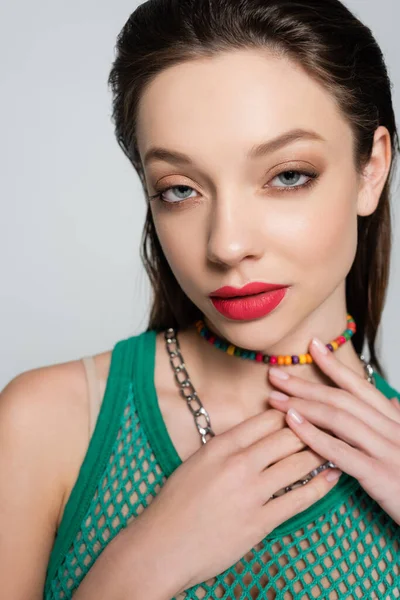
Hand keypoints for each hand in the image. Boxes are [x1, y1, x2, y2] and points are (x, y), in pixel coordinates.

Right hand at [125, 406, 340, 593]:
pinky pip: (299, 499)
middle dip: (311, 429)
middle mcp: (238, 463)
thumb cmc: (174, 504)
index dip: (290, 412)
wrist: (161, 546)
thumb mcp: (196, 462)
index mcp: (220, 445)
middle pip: (288, 436)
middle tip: (326, 427)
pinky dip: (320, 486)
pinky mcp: (259, 522)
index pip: (266, 418)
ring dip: (319, 454)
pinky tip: (331, 477)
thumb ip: (226, 446)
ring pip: (298, 463)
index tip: (303, 412)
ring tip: (334, 447)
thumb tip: (255, 436)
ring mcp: (250, 493)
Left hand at [267, 336, 399, 524]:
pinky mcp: (380, 475)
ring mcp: (387, 451)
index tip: (312, 345)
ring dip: (303, 406)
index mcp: (395, 421)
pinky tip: (293, 426)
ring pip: (340, 419)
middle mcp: (392, 429)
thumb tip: (389, 400)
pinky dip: (314, 436)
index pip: (360, 386)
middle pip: (342, 398)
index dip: (335, 365)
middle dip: (305, 385)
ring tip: (275, 400)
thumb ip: (396, 420)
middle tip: (275, 375)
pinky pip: (342, 452)